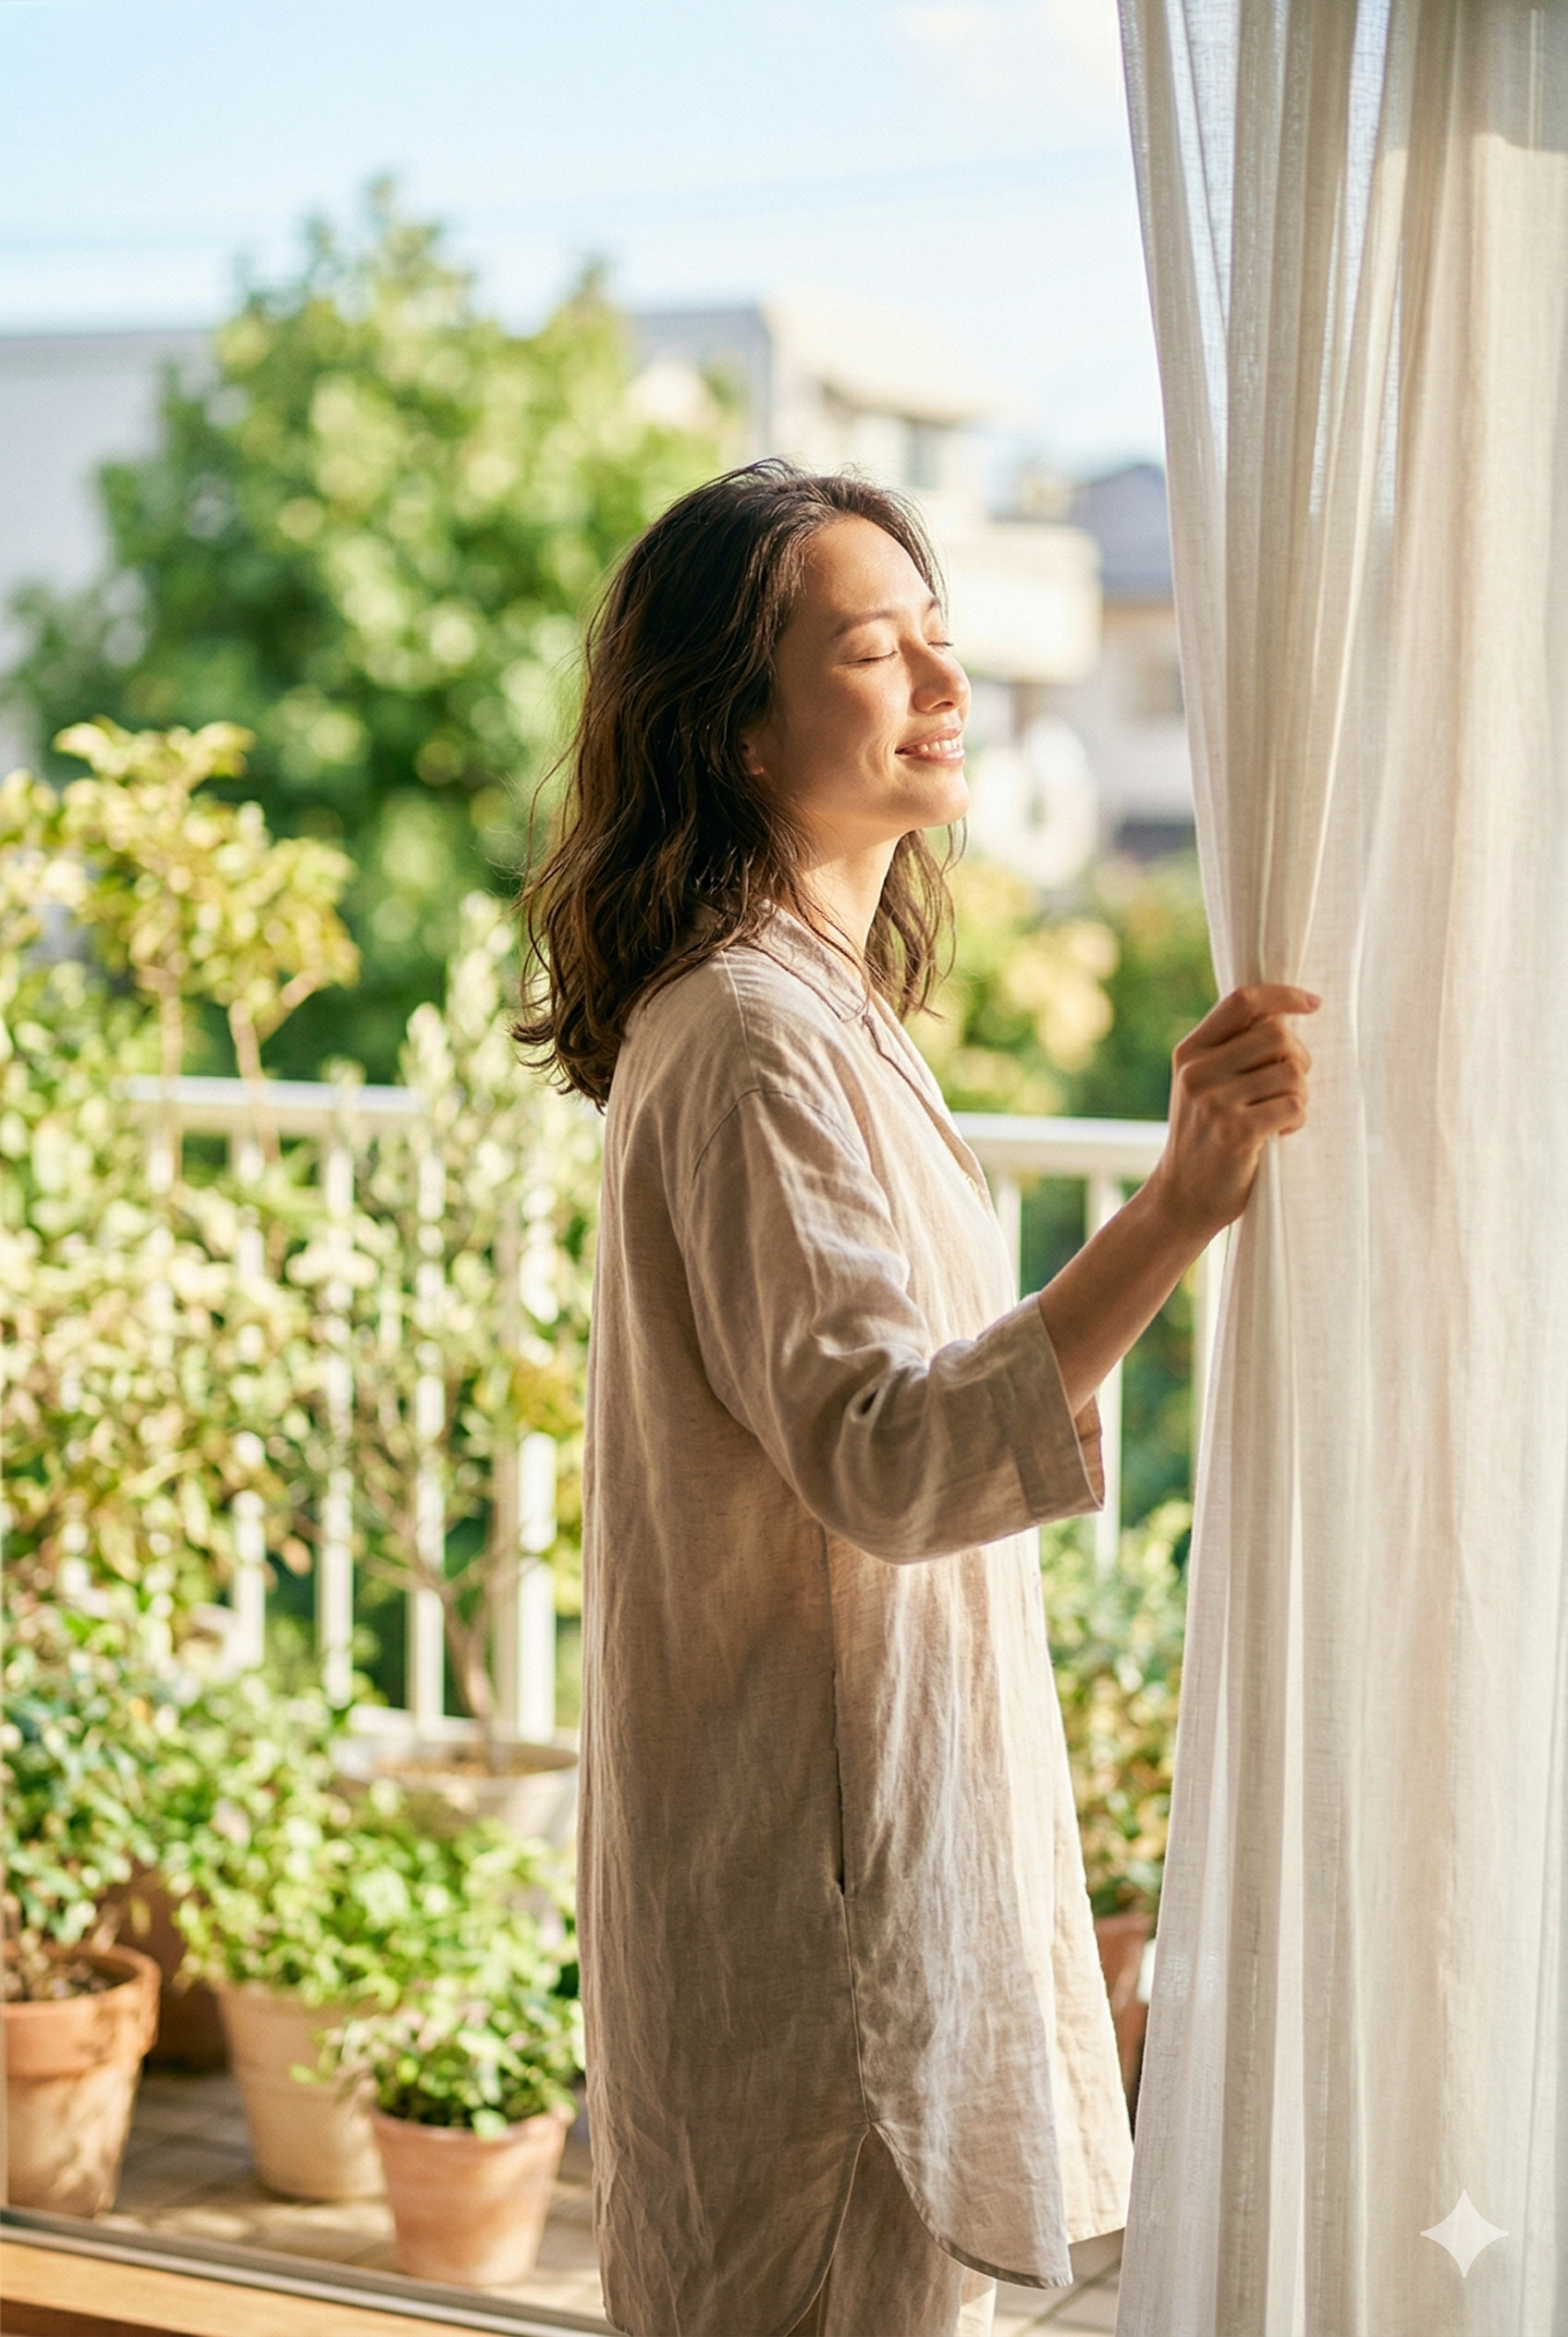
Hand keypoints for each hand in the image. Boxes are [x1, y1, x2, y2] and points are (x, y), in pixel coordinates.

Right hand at [1147, 984, 1318, 1241]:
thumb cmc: (1204, 1137)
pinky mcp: (1236, 1132)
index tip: (1313, 1004)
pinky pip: (1294, 1106)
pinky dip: (1297, 1120)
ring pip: (1292, 1073)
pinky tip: (1280, 1134)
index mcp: (1190, 1051)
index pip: (1243, 1001)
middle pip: (1277, 1035)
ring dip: (1300, 1094)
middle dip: (1299, 1058)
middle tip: (1293, 1084)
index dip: (1284, 996)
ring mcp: (1215, 1102)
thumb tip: (1286, 1015)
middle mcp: (1198, 1071)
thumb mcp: (1202, 1085)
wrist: (1182, 1198)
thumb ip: (1231, 1050)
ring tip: (1281, 1115)